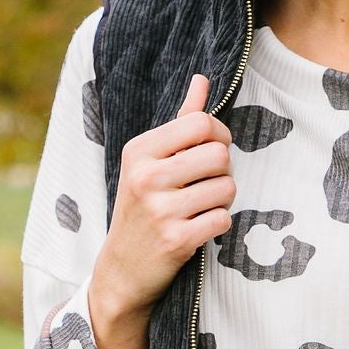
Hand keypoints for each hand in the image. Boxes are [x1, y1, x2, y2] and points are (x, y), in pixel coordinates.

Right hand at [85, 74, 235, 348]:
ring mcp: (160, 210)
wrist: (122, 268)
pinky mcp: (176, 241)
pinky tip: (199, 227)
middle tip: (206, 184)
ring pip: (227, 187)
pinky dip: (218, 224)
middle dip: (222, 170)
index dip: (218, 135)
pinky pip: (223, 219)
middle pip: (219, 154)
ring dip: (222, 199)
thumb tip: (202, 79)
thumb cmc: (142, 206)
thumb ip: (180, 121)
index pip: (201, 123)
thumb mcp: (150, 161)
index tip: (212, 150)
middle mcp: (146, 177)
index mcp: (139, 151)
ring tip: (200, 206)